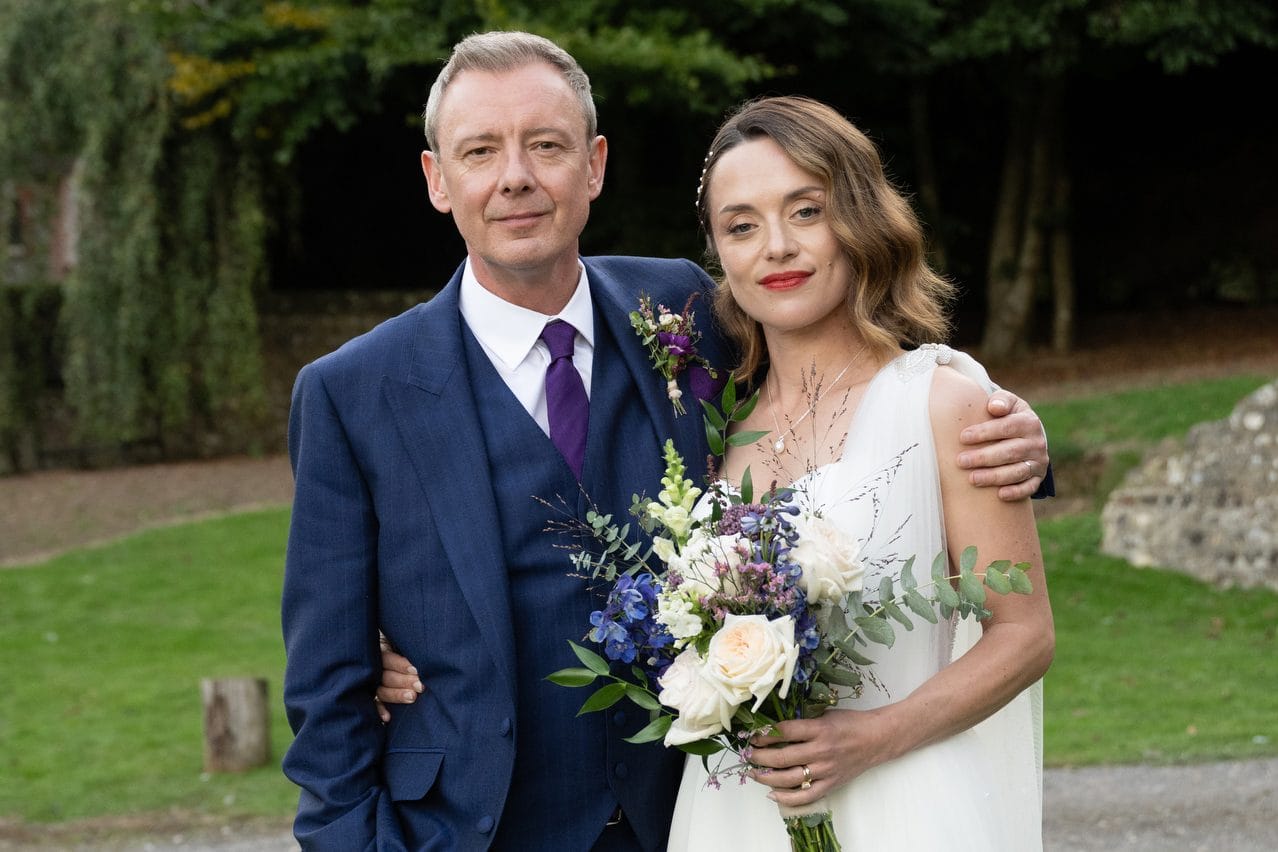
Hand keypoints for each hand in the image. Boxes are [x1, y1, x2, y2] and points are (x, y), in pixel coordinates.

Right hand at [375, 634, 422, 722]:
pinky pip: (375, 705)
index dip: (401, 665)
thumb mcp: (400, 643)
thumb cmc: (403, 647)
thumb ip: (407, 648)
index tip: (415, 670)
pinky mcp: (372, 697)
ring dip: (397, 695)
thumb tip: (421, 654)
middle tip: (420, 686)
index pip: (388, 659)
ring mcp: (372, 684)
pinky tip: (388, 718)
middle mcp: (375, 669)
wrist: (389, 656)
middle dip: (404, 681)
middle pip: (386, 677)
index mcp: (380, 651)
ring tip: (412, 697)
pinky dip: (380, 711)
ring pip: (382, 691)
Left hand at [745, 710, 889, 807]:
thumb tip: (774, 727)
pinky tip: (772, 794)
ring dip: (766, 777)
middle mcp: (821, 751)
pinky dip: (787, 798)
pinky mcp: (831, 784)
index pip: (784, 732)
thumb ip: (803, 722)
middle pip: (782, 757)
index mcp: (819, 729)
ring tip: (753, 773)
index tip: (753, 736)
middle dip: (759, 756)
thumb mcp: (825, 714)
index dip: (764, 735)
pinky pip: (805, 796)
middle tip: (747, 754)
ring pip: (789, 778)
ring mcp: (826, 770)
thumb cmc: (850, 723)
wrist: (877, 739)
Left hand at [956, 390, 1049, 500]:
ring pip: (1018, 472)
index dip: (985, 432)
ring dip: (995, 476)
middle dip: (984, 457)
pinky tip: (999, 495)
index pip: (1007, 427)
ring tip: (972, 479)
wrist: (1026, 433)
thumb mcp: (1007, 403)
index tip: (963, 437)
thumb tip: (994, 407)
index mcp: (1029, 422)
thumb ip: (1000, 400)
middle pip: (1010, 452)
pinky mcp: (1037, 477)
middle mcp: (1037, 443)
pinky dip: (1016, 492)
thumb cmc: (1007, 416)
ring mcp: (1038, 462)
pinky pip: (1029, 487)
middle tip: (961, 461)